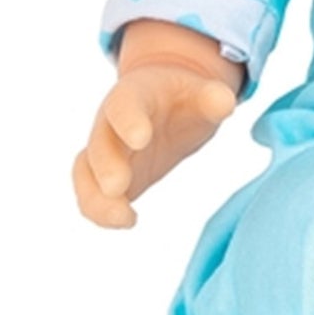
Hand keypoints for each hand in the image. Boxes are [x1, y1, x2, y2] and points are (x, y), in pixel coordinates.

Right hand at [73, 61, 236, 227]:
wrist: (168, 104)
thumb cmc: (184, 98)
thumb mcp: (200, 92)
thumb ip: (212, 98)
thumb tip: (226, 102)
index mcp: (134, 94)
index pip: (124, 104)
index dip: (129, 120)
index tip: (141, 138)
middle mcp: (110, 123)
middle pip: (100, 143)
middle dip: (107, 165)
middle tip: (118, 187)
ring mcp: (105, 151)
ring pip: (86, 174)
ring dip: (97, 198)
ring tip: (122, 218)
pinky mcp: (105, 178)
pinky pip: (92, 195)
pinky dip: (101, 211)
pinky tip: (126, 222)